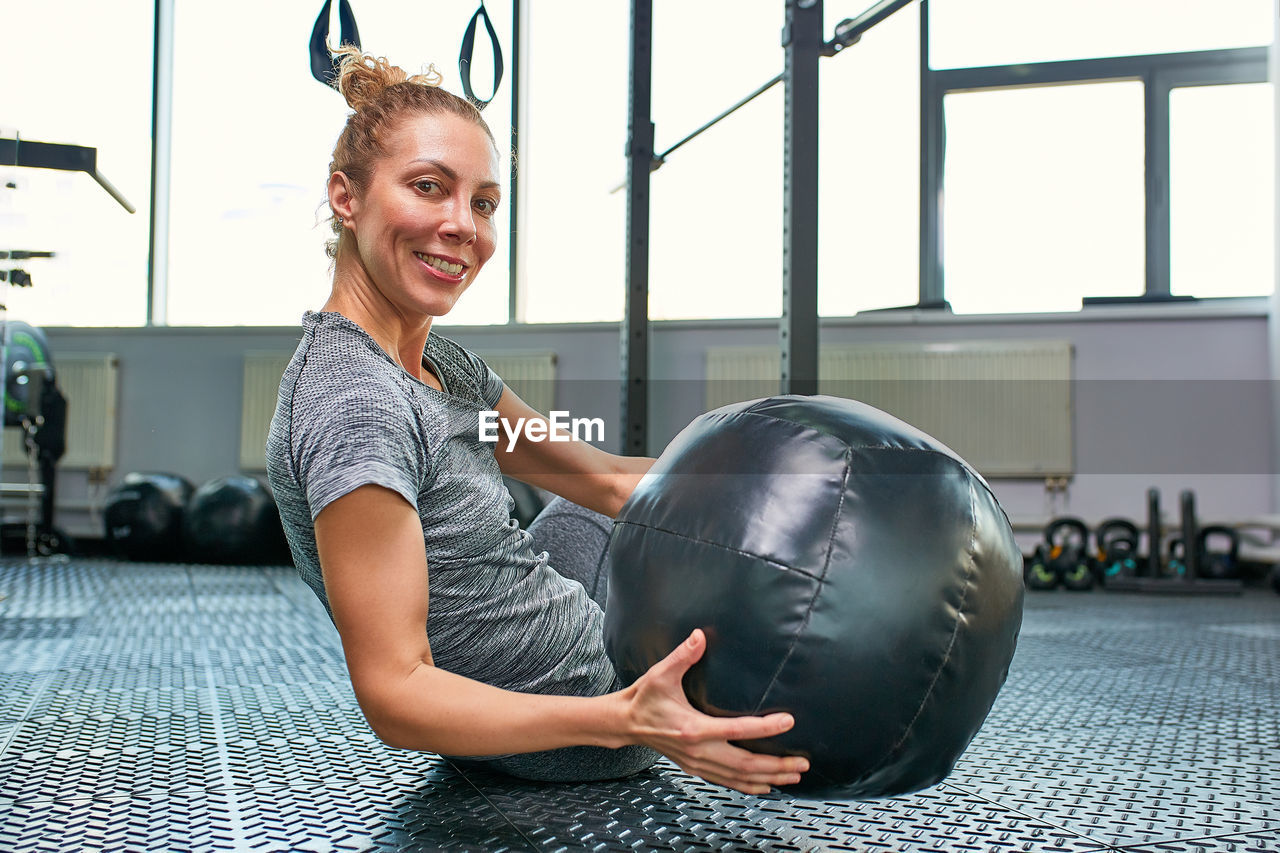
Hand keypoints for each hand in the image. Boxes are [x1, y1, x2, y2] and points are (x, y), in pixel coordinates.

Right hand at [621, 629, 809, 794]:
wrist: (624, 724)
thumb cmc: (644, 697)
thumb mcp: (660, 673)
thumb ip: (682, 655)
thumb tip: (699, 635)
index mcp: (693, 728)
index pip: (736, 730)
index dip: (765, 728)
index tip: (788, 722)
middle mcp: (698, 751)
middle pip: (744, 765)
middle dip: (776, 765)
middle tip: (802, 762)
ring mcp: (697, 763)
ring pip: (739, 778)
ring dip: (769, 778)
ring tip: (793, 775)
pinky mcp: (695, 768)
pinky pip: (727, 782)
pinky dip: (750, 786)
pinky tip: (767, 785)